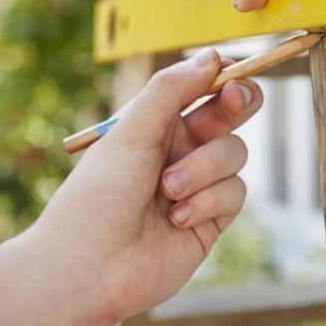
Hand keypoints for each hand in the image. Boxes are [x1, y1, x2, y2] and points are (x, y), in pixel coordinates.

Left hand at [36, 48, 262, 324]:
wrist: (90, 268)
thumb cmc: (98, 195)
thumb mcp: (131, 131)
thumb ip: (171, 90)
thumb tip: (212, 56)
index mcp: (156, 121)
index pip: (201, 88)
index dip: (222, 76)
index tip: (231, 72)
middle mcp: (180, 148)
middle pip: (230, 113)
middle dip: (236, 104)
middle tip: (235, 99)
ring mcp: (198, 182)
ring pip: (235, 153)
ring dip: (205, 168)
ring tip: (168, 191)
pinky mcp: (211, 218)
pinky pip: (234, 192)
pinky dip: (208, 201)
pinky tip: (176, 218)